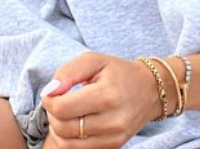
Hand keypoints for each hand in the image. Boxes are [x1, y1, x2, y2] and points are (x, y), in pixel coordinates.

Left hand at [39, 51, 164, 148]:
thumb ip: (68, 72)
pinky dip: (70, 139)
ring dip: (58, 129)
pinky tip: (75, 123)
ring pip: (68, 144)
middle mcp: (112, 121)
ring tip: (64, 113)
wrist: (150, 90)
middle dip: (52, 115)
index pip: (62, 109)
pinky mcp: (114, 146)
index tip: (51, 92)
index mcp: (106, 95)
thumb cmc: (118, 72)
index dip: (48, 101)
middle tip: (56, 102)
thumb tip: (49, 91)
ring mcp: (114, 138)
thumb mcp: (94, 60)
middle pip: (63, 128)